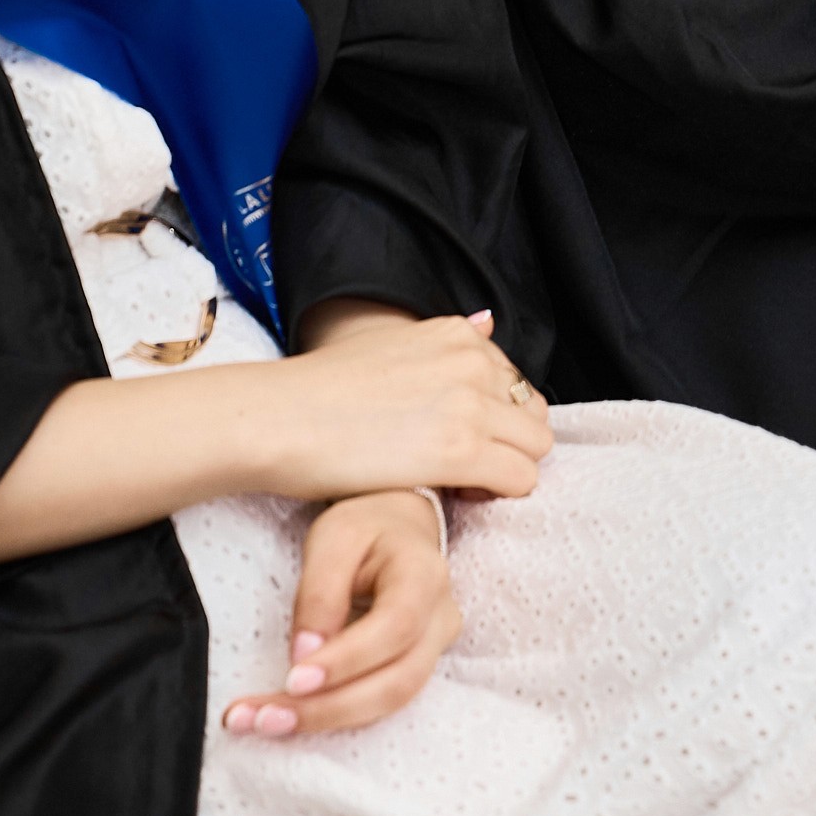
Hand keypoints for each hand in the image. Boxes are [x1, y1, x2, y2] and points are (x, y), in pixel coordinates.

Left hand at [219, 490, 461, 738]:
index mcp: (424, 573)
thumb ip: (321, 592)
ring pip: (391, 701)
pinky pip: (380, 704)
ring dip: (326, 720)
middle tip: (265, 718)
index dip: (348, 659)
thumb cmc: (364, 529)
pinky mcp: (416, 669)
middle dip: (329, 707)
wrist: (398, 530)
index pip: (395, 626)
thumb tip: (305, 656)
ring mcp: (436, 648)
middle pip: (397, 680)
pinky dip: (332, 717)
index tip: (293, 679)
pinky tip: (286, 718)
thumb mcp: (334, 539)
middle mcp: (440, 618)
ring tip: (264, 722)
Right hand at [234, 307, 550, 506]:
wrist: (279, 418)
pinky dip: (497, 494)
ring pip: (536, 448)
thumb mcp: (391, 345)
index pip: (514, 383)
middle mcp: (472, 361)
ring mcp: (471, 404)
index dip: (492, 418)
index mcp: (457, 335)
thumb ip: (446, 343)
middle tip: (462, 468)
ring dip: (506, 471)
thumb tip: (487, 320)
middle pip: (533, 414)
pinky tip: (454, 494)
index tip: (455, 438)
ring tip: (459, 483)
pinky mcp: (462, 450)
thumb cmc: (321, 392)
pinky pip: (522, 479)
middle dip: (508, 444)